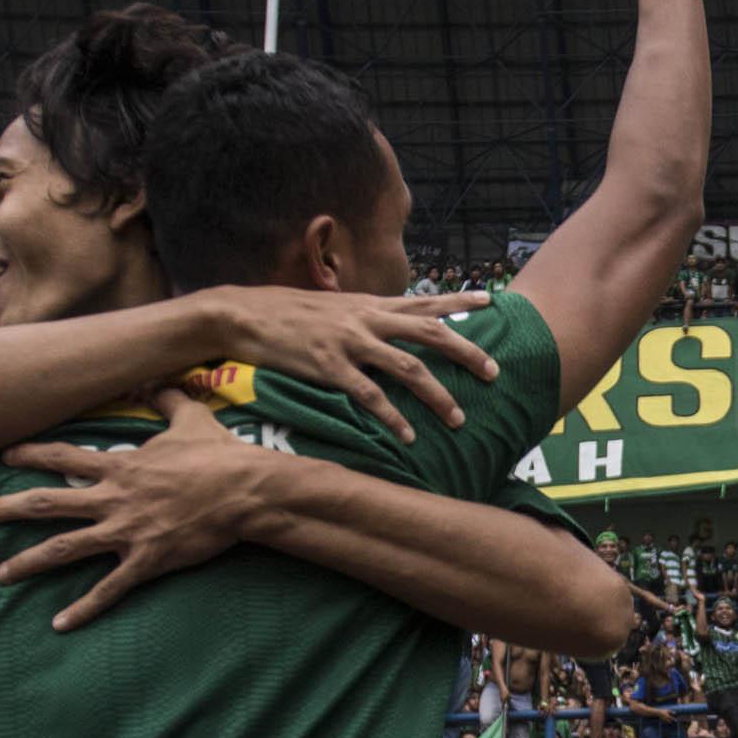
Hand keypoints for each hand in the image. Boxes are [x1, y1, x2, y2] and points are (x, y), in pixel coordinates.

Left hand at [0, 388, 275, 631]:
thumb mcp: (192, 418)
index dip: (30, 455)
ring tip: (2, 575)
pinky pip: (107, 589)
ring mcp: (125, 532)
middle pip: (47, 503)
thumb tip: (158, 378)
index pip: (63, 456)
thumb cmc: (219, 455)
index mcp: (120, 466)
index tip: (5, 457)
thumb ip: (168, 398)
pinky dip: (82, 608)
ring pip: (63, 548)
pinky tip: (59, 624)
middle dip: (11, 508)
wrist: (245, 491)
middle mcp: (112, 499)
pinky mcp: (145, 560)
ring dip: (28, 563)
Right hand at [205, 285, 497, 442]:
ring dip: (437, 395)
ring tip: (459, 419)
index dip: (459, 301)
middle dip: (465, 352)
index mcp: (370, 304)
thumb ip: (365, 315)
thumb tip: (390, 325)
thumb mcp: (334, 306)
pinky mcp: (329, 367)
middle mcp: (367, 319)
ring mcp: (349, 342)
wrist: (243, 314)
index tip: (492, 301)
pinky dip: (392, 417)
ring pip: (407, 367)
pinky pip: (369, 396)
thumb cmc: (288, 312)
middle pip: (430, 332)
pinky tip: (408, 436)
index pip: (424, 300)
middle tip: (493, 372)